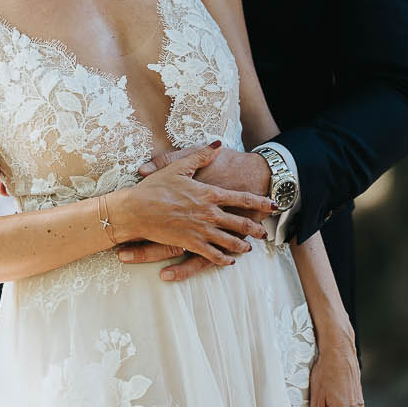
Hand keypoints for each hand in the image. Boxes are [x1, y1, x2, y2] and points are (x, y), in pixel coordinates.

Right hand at [109, 142, 277, 271]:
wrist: (135, 210)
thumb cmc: (154, 188)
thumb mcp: (178, 167)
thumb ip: (200, 156)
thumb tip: (217, 145)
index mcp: (208, 194)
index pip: (242, 199)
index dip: (260, 202)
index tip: (272, 204)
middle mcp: (209, 213)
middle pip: (241, 223)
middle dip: (255, 228)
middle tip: (264, 232)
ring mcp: (201, 230)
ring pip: (230, 241)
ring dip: (242, 245)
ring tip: (249, 247)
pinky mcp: (190, 243)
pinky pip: (212, 255)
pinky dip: (223, 259)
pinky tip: (229, 261)